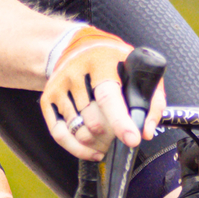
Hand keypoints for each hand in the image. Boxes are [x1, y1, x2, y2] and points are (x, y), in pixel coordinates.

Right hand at [39, 26, 161, 160]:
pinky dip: (77, 149)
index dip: (120, 121)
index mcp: (101, 62)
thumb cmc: (112, 62)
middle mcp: (75, 73)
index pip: (108, 96)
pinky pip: (59, 134)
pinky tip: (92, 151)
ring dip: (97, 143)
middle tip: (120, 136)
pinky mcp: (47, 98)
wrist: (76, 46)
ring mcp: (59, 86)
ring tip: (108, 140)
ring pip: (79, 131)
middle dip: (111, 136)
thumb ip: (151, 99)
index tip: (132, 139)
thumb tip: (146, 130)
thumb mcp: (137, 70)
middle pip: (93, 120)